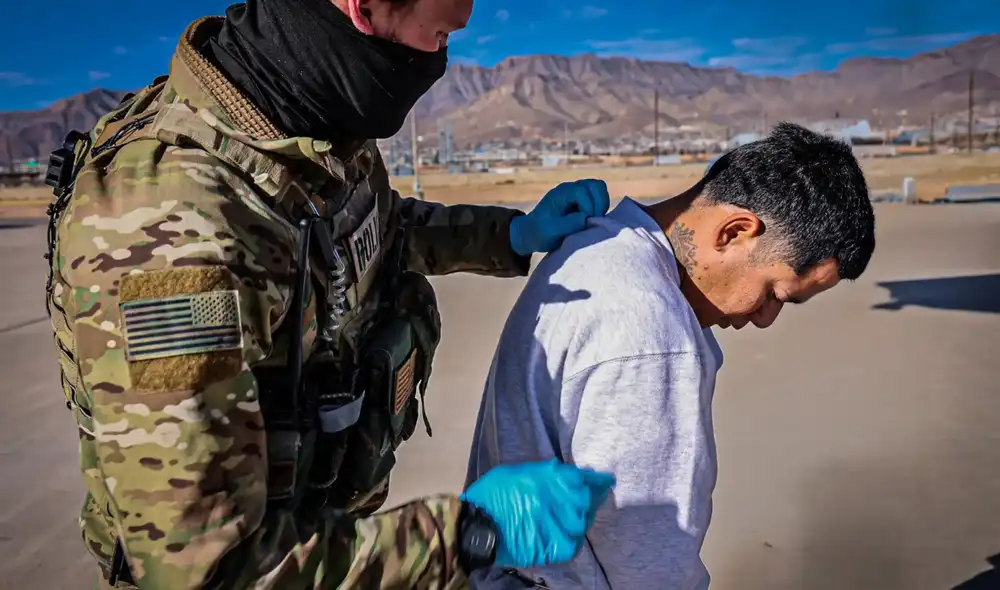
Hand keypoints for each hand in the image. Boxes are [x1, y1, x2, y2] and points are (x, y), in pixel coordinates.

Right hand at [461, 459, 615, 568]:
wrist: (479, 526)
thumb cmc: (492, 495)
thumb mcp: (516, 472)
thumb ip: (541, 472)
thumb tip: (558, 471)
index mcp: (549, 478)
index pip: (582, 478)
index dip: (595, 480)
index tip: (604, 480)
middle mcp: (560, 499)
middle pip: (586, 499)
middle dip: (592, 497)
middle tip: (596, 496)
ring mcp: (560, 524)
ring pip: (583, 521)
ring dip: (583, 517)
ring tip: (580, 515)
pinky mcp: (556, 546)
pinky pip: (574, 542)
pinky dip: (573, 537)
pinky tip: (569, 534)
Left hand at [509, 179, 610, 255]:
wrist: (532, 233)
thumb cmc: (538, 232)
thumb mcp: (550, 231)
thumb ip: (568, 224)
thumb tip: (586, 218)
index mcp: (560, 193)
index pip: (582, 190)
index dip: (588, 206)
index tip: (585, 222)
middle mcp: (571, 189)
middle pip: (596, 185)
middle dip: (599, 204)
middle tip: (593, 222)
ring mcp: (578, 194)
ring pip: (600, 190)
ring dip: (602, 206)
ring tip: (594, 221)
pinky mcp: (584, 201)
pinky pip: (600, 198)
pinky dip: (601, 209)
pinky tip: (592, 221)